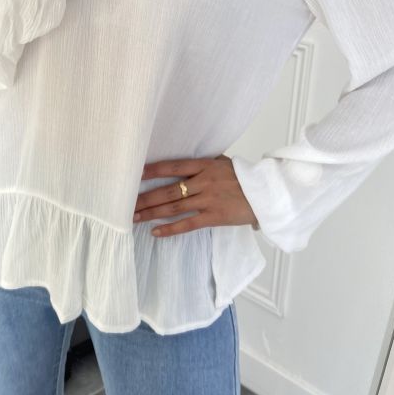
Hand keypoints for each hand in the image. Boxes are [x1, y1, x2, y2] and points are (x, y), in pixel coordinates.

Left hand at [134, 154, 259, 237]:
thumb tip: (182, 165)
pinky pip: (188, 224)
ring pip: (174, 207)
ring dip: (152, 213)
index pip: (174, 166)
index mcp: (205, 165)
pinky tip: (155, 231)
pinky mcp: (214, 217)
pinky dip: (170, 228)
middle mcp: (204, 182)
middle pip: (169, 190)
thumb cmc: (244, 177)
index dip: (154, 170)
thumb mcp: (223, 163)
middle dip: (145, 197)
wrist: (267, 193)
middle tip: (126, 202)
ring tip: (133, 217)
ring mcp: (209, 200)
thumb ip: (203, 164)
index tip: (136, 174)